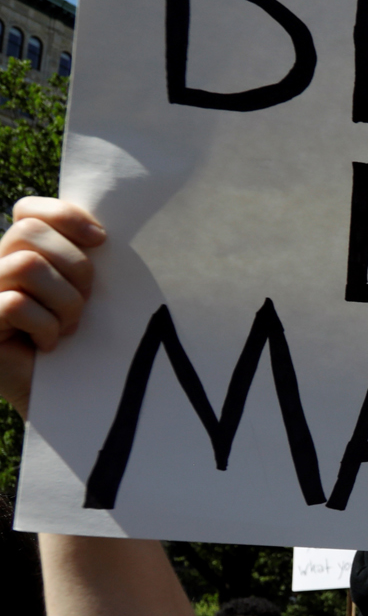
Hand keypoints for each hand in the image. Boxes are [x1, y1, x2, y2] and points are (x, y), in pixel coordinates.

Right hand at [0, 198, 107, 412]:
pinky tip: (47, 346)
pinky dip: (44, 326)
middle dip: (73, 265)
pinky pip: (15, 304)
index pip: (29, 210)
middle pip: (29, 232)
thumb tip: (104, 235)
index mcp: (19, 255)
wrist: (66, 404)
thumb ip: (84, 262)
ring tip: (68, 327)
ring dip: (62, 299)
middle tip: (85, 301)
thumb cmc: (79, 349)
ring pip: (25, 265)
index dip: (63, 215)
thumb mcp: (84, 299)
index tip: (101, 241)